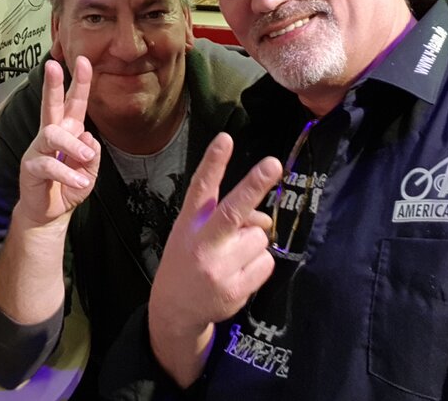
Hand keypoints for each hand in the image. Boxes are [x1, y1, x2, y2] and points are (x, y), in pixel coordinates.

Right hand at [16, 56, 100, 227]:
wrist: (50, 213)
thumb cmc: (69, 186)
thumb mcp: (90, 170)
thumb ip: (92, 154)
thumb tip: (87, 137)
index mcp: (68, 130)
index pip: (75, 102)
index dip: (80, 83)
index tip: (84, 61)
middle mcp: (51, 134)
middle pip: (50, 104)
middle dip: (52, 84)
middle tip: (52, 65)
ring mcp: (38, 148)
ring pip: (53, 135)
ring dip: (72, 145)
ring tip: (86, 157)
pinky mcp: (30, 166)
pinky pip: (49, 165)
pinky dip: (68, 174)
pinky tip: (80, 182)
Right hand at [148, 132, 282, 386]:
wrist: (174, 309)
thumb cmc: (189, 259)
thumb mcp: (194, 232)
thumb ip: (225, 217)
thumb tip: (266, 220)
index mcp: (189, 222)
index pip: (201, 187)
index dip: (214, 162)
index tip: (225, 138)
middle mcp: (202, 243)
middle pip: (233, 211)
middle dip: (254, 186)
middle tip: (274, 164)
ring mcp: (218, 269)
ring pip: (260, 238)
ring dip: (254, 243)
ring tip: (232, 257)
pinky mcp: (234, 290)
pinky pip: (266, 263)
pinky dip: (259, 265)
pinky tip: (238, 274)